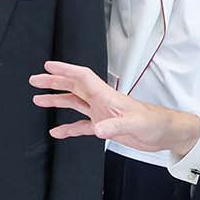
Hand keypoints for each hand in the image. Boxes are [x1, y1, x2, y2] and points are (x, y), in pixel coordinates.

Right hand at [30, 62, 199, 158]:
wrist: (164, 133)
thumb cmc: (153, 123)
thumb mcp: (135, 124)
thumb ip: (114, 126)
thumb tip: (95, 129)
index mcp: (106, 96)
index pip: (82, 77)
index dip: (65, 70)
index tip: (48, 66)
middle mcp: (100, 102)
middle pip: (73, 87)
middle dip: (54, 82)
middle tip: (35, 80)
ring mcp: (101, 113)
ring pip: (74, 103)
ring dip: (57, 101)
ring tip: (38, 100)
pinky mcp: (103, 127)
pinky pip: (80, 125)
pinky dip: (68, 128)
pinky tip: (57, 132)